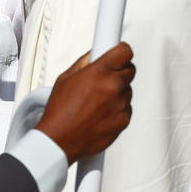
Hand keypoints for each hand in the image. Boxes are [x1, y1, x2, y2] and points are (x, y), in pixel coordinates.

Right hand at [36, 43, 134, 163]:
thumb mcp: (65, 78)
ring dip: (117, 91)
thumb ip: (84, 62)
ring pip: (127, 90)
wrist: (60, 140)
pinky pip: (127, 107)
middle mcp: (113, 86)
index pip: (125, 51)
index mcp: (99, 72)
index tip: (119, 52)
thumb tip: (94, 54)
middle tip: (104, 78)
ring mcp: (120, 104)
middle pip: (130, 69)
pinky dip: (117, 108)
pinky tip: (100, 113)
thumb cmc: (60, 112)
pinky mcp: (124, 120)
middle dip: (119, 71)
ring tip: (97, 101)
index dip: (121, 51)